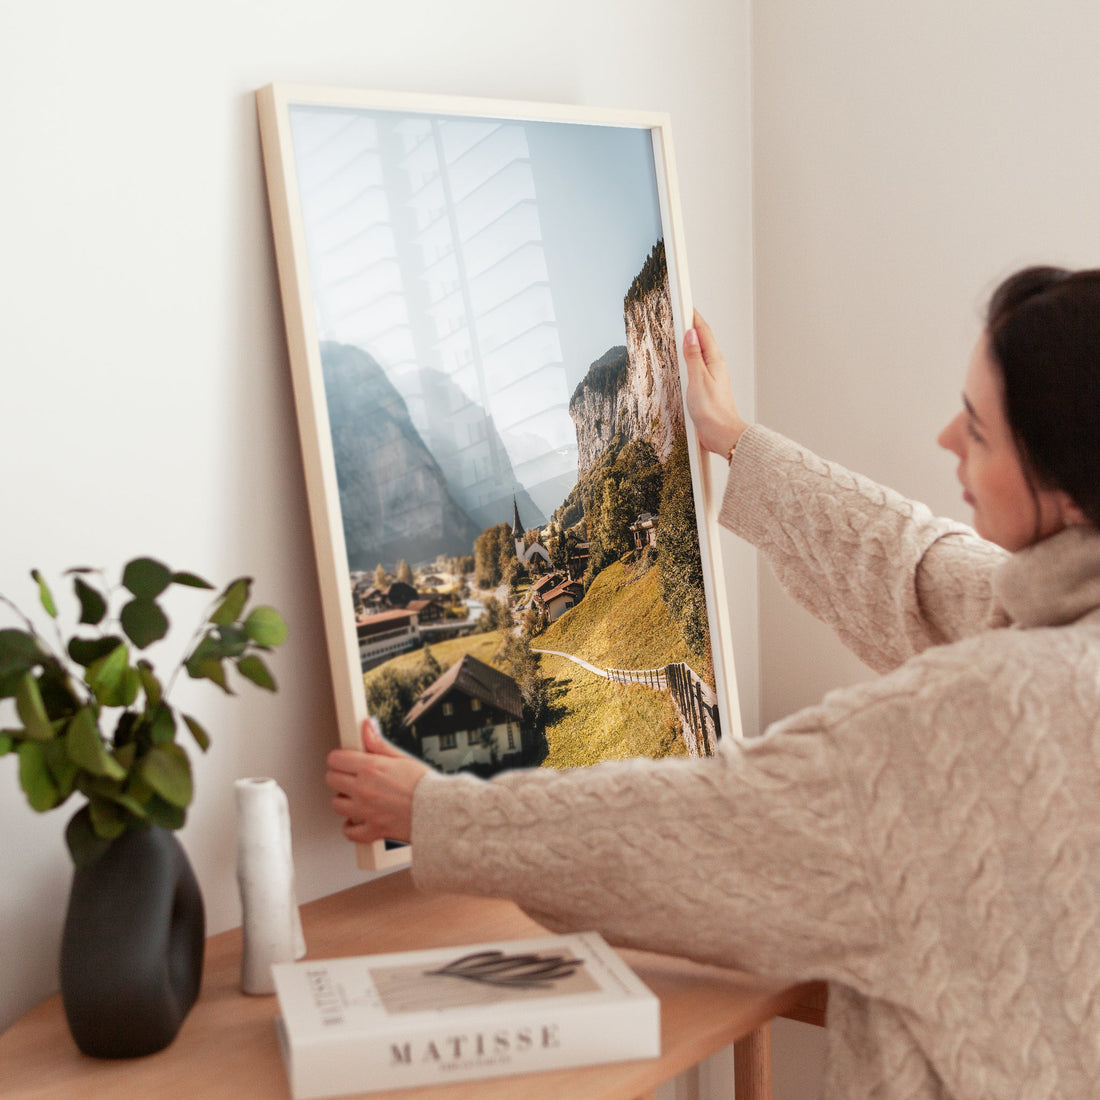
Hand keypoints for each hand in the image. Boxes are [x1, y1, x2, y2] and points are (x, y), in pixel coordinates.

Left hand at [325, 718, 430, 844]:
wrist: (440, 811)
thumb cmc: (426, 785)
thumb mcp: (402, 758)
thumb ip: (379, 743)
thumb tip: (367, 726)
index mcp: (371, 768)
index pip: (336, 759)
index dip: (340, 758)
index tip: (345, 760)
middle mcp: (364, 789)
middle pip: (331, 780)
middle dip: (339, 776)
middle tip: (350, 777)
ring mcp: (366, 811)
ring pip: (336, 805)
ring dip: (344, 800)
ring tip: (356, 797)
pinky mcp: (373, 829)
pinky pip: (350, 832)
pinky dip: (351, 827)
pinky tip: (357, 820)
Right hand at [683, 309, 748, 456]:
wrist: (722, 434)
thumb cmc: (713, 411)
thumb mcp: (698, 380)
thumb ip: (693, 356)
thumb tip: (690, 334)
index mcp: (715, 361)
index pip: (703, 332)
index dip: (693, 317)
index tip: (685, 303)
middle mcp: (715, 366)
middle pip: (702, 339)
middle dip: (691, 325)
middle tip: (680, 312)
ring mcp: (711, 376)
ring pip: (699, 352)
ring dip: (690, 341)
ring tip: (679, 330)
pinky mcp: (706, 387)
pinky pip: (697, 366)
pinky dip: (689, 358)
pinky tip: (683, 360)